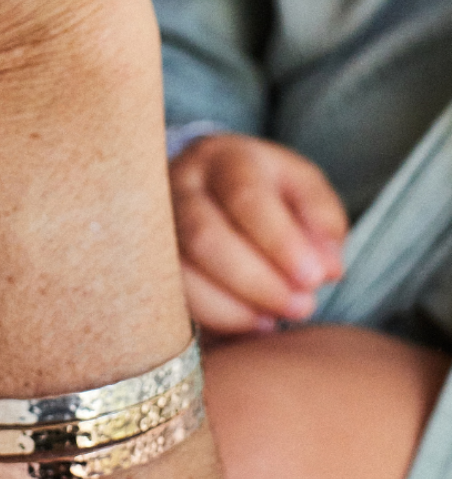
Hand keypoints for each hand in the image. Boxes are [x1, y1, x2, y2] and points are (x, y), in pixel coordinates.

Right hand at [170, 134, 347, 335]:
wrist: (214, 187)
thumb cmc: (268, 190)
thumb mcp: (303, 188)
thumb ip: (322, 220)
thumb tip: (326, 266)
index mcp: (224, 157)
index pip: (244, 196)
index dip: (279, 241)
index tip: (315, 278)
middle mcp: (181, 184)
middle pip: (204, 234)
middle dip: (257, 281)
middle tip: (302, 305)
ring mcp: (158, 220)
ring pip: (183, 269)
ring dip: (236, 304)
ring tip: (277, 317)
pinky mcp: (153, 258)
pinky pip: (175, 295)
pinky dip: (218, 316)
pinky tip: (253, 320)